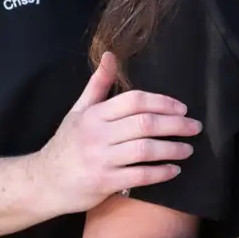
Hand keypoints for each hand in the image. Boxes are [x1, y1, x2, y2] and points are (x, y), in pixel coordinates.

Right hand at [37, 52, 198, 212]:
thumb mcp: (78, 111)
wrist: (43, 182)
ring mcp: (101, 159)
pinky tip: (174, 169)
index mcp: (94, 114)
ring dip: (173, 148)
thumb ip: (98, 84)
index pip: (134, 100)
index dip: (163, 102)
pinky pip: (140, 176)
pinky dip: (161, 172)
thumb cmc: (67, 144)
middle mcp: (97, 134)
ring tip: (188, 148)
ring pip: (145, 149)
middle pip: (145, 124)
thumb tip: (110, 55)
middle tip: (195, 127)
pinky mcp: (104, 182)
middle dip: (176, 124)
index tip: (182, 108)